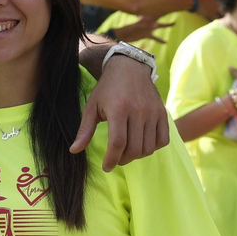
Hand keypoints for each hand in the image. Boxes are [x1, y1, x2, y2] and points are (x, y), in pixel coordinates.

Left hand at [74, 54, 168, 171]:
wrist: (129, 68)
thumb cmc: (107, 89)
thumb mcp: (91, 107)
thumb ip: (84, 130)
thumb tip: (74, 151)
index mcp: (119, 109)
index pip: (118, 143)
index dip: (112, 159)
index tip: (106, 167)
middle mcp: (138, 111)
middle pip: (134, 148)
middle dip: (123, 159)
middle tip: (115, 159)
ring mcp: (153, 112)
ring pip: (149, 147)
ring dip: (137, 156)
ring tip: (127, 152)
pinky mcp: (162, 113)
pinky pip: (163, 140)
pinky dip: (153, 147)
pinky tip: (142, 144)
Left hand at [111, 16, 170, 45]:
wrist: (123, 34)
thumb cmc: (128, 29)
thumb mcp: (136, 27)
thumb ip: (145, 25)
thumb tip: (154, 25)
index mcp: (146, 20)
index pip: (155, 17)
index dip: (161, 16)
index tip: (167, 17)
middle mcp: (148, 24)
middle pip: (159, 21)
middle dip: (166, 21)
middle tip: (175, 21)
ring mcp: (148, 29)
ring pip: (158, 28)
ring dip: (166, 26)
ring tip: (174, 24)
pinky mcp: (146, 35)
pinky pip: (154, 37)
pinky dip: (160, 40)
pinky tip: (165, 42)